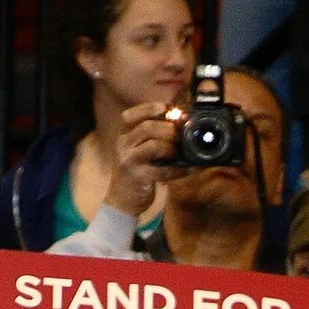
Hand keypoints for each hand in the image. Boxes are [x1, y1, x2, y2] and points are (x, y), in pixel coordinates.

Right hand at [111, 98, 182, 217]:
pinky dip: (178, 169)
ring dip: (172, 147)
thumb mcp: (135, 150)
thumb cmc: (135, 172)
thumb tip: (176, 123)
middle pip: (146, 128)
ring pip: (153, 146)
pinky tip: (187, 169)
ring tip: (182, 152)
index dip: (148, 108)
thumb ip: (149, 137)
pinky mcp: (139, 178)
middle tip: (181, 134)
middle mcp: (123, 146)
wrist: (121, 200)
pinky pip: (162, 171)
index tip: (166, 107)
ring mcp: (129, 162)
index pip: (129, 116)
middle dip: (168, 128)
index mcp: (122, 136)